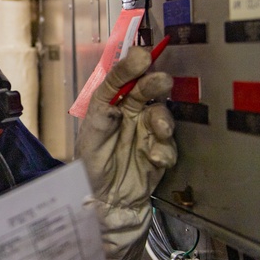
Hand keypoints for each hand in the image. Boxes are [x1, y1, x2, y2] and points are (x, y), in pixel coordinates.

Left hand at [75, 45, 176, 259]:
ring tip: (158, 129)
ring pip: (164, 116)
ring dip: (163, 119)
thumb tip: (126, 71)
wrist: (100, 205)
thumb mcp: (93, 126)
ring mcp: (147, 134)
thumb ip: (110, 97)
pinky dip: (164, 148)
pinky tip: (155, 155)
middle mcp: (131, 114)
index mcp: (111, 103)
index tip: (144, 55)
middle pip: (149, 91)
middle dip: (156, 85)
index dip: (134, 64)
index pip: (125, 76)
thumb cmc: (90, 162)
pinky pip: (169, 147)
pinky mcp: (159, 157)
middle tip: (160, 83)